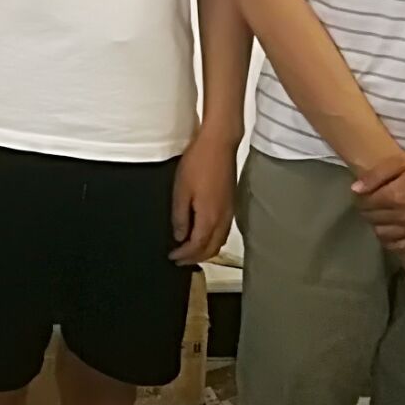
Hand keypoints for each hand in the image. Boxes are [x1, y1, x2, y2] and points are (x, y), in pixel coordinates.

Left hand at [169, 131, 237, 264]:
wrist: (219, 144)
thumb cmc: (197, 164)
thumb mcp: (181, 190)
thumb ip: (181, 216)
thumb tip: (180, 237)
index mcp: (210, 218)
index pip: (197, 246)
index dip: (184, 255)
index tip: (172, 257)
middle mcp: (224, 219)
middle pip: (212, 248)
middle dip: (195, 257)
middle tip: (179, 259)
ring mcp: (230, 212)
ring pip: (220, 241)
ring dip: (206, 250)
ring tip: (190, 251)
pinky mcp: (232, 204)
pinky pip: (224, 231)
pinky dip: (213, 239)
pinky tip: (204, 234)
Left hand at [353, 145, 404, 247]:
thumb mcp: (402, 160)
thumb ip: (376, 175)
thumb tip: (355, 190)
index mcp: (397, 196)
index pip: (365, 204)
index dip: (360, 198)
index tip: (363, 194)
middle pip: (373, 220)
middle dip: (367, 211)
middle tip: (371, 203)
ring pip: (384, 235)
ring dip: (378, 225)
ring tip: (381, 215)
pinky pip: (402, 246)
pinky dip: (392, 239)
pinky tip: (393, 229)